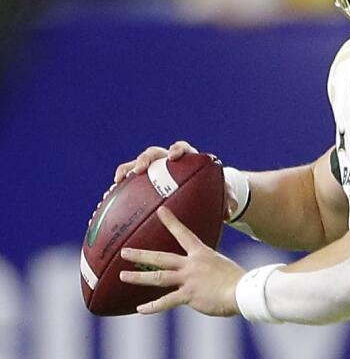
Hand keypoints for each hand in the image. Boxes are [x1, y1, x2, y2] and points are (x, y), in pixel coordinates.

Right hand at [113, 141, 240, 219]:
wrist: (202, 190)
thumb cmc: (213, 188)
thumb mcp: (222, 192)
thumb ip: (228, 198)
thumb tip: (231, 210)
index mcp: (188, 158)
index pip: (182, 147)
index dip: (177, 150)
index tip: (173, 156)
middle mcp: (167, 160)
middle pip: (153, 153)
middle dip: (145, 159)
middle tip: (140, 169)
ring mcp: (154, 169)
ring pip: (136, 164)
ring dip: (126, 170)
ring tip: (117, 182)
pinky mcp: (143, 179)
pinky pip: (129, 181)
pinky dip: (120, 187)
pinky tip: (109, 199)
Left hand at [119, 206, 245, 316]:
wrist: (243, 291)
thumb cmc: (238, 280)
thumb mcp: (222, 266)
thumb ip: (209, 269)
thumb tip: (205, 276)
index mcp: (201, 254)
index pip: (184, 234)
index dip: (171, 222)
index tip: (161, 211)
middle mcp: (192, 264)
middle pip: (161, 258)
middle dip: (141, 254)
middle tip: (124, 251)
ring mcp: (189, 280)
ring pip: (158, 277)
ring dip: (139, 277)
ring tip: (124, 276)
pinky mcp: (189, 295)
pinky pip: (166, 301)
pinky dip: (153, 306)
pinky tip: (141, 309)